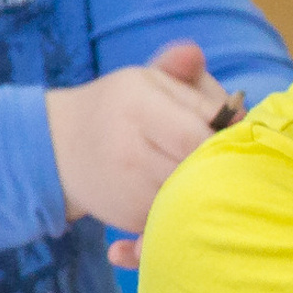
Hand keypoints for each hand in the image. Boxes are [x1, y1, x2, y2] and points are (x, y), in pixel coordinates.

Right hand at [48, 44, 231, 248]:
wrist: (61, 146)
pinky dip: (188, 202)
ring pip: (192, 194)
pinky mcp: (132, 219)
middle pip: (198, 168)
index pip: (195, 135)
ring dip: (207, 183)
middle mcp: (130, 154)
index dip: (223, 136)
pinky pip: (179, 213)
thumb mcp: (148, 79)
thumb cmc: (118, 106)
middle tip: (224, 151)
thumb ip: (184, 74)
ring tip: (202, 166)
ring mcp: (129, 192)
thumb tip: (216, 78)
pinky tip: (182, 186)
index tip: (230, 131)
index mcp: (136, 107)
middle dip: (220, 160)